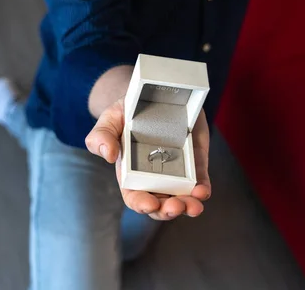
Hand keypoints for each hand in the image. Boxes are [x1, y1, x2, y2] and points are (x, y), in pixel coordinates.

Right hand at [85, 98, 210, 220]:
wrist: (154, 93)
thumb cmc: (127, 111)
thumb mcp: (110, 118)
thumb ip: (101, 136)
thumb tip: (108, 155)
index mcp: (131, 173)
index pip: (134, 196)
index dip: (141, 204)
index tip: (149, 204)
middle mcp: (154, 177)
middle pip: (160, 204)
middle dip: (168, 210)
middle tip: (175, 206)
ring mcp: (176, 171)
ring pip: (183, 197)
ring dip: (188, 206)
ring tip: (193, 206)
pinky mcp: (195, 161)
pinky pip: (200, 180)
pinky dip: (203, 189)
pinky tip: (203, 191)